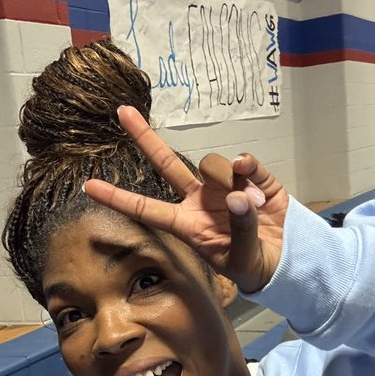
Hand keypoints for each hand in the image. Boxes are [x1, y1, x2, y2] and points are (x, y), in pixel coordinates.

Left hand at [83, 106, 289, 293]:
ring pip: (214, 165)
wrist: (285, 258)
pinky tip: (256, 182)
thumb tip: (240, 195)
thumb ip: (241, 228)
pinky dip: (250, 167)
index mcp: (187, 224)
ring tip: (255, 209)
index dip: (118, 198)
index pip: (146, 209)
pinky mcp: (252, 177)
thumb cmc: (252, 263)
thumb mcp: (242, 257)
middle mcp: (199, 200)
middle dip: (145, 137)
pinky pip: (244, 162)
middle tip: (122, 112)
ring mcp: (224, 185)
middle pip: (167, 164)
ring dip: (232, 182)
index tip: (89, 186)